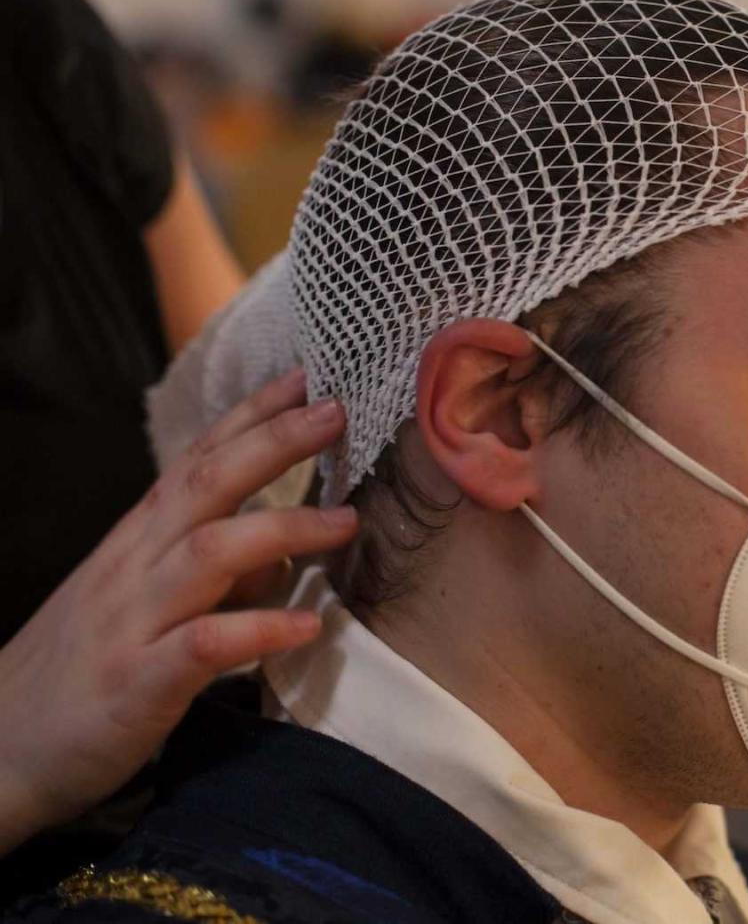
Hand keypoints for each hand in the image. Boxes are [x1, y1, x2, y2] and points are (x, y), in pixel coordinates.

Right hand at [0, 368, 354, 853]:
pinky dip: (258, 630)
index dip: (250, 417)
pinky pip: (203, 645)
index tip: (307, 378)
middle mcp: (134, 567)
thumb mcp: (146, 602)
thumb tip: (284, 548)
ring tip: (347, 521)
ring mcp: (134, 622)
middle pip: (206, 485)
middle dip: (273, 443)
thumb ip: (213, 569)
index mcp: (137, 541)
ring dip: (283, 530)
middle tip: (337, 412)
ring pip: (208, 553)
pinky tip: (307, 626)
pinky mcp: (139, 682)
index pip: (197, 461)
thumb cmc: (85, 666)